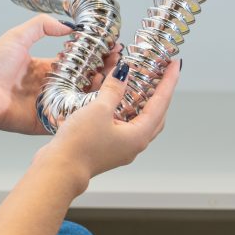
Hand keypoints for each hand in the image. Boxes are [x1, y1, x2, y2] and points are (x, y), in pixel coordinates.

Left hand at [0, 15, 122, 134]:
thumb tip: (67, 25)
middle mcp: (48, 87)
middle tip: (117, 68)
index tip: (110, 51)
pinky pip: (67, 119)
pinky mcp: (44, 122)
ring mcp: (48, 105)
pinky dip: (82, 115)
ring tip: (111, 83)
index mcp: (43, 68)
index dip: (93, 58)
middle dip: (101, 74)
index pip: (75, 63)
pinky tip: (98, 107)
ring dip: (96, 93)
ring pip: (79, 100)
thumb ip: (42, 25)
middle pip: (81, 82)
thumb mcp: (17, 36)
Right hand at [35, 60, 180, 190]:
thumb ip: (114, 90)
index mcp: (139, 135)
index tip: (175, 64)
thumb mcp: (99, 110)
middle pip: (156, 114)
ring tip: (143, 84)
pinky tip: (117, 100)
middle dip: (161, 93)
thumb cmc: (80, 144)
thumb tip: (124, 73)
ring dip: (144, 102)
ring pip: (140, 120)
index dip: (168, 81)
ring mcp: (122, 148)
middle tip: (162, 74)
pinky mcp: (109, 148)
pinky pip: (125, 125)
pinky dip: (126, 109)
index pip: (161, 102)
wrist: (59, 170)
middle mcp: (135, 144)